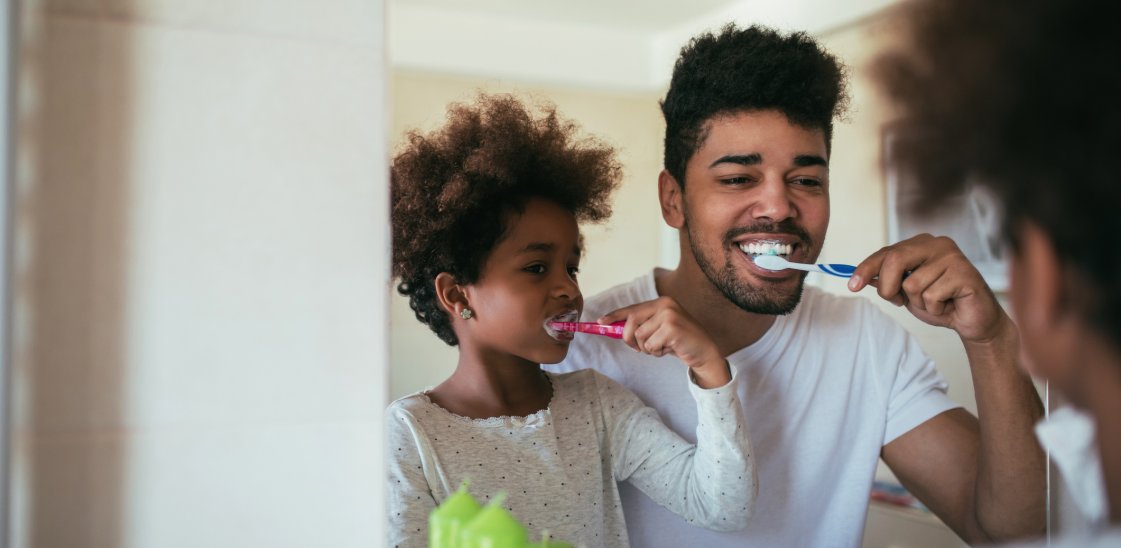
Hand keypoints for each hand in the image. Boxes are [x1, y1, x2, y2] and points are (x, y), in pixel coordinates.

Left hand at [599, 296, 730, 387]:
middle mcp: (665, 304)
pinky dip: (656, 352)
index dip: (614, 316)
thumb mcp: (659, 331)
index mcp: (661, 302)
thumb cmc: (679, 342)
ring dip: (647, 348)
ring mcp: (669, 315)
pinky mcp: (672, 328)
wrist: (704, 352)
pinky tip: (669, 350)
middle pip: (631, 322)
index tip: (600, 322)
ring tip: (662, 347)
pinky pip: (650, 345)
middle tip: (638, 349)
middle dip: (629, 339)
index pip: (632, 308)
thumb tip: (614, 329)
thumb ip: (641, 327)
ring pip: (640, 336)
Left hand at [848, 234, 1010, 343]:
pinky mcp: (965, 272)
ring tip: (936, 302)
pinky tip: (948, 304)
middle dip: (889, 288)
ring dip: (919, 303)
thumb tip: (861, 277)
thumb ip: (888, 281)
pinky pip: (932, 296)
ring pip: (912, 284)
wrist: (972, 321)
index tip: (852, 286)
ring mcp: (952, 256)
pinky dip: (935, 308)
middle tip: (899, 301)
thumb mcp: (906, 292)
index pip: (886, 252)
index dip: (866, 269)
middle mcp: (936, 244)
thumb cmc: (940, 303)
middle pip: (895, 260)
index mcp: (920, 244)